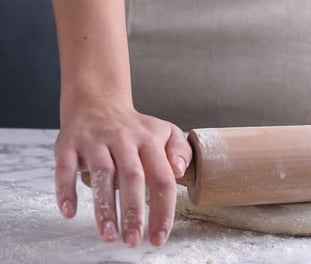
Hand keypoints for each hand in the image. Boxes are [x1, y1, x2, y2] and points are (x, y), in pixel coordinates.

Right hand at [54, 99, 191, 246]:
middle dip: (133, 212)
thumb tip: (180, 172)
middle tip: (133, 241)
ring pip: (101, 175)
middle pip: (132, 177)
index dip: (163, 210)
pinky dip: (65, 190)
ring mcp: (95, 141)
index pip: (162, 178)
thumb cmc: (136, 128)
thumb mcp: (165, 132)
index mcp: (150, 140)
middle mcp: (124, 139)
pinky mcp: (69, 145)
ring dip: (104, 207)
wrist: (97, 103)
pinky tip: (69, 212)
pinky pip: (65, 168)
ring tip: (108, 235)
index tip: (159, 237)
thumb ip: (180, 150)